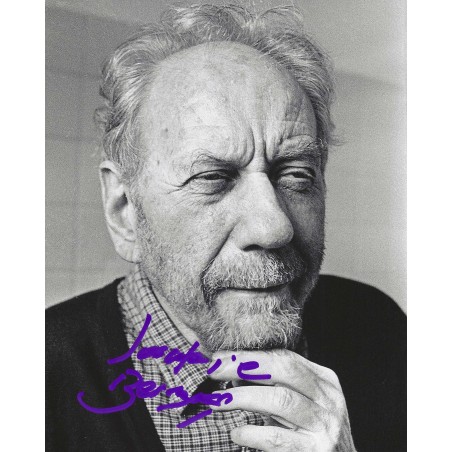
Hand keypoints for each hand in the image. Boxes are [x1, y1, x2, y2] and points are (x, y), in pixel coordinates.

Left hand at [209, 349, 355, 451]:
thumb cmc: (310, 435)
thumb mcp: (300, 405)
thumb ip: (275, 387)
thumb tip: (234, 372)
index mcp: (325, 382)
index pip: (285, 358)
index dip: (250, 355)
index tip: (220, 357)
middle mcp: (329, 400)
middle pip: (284, 370)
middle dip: (245, 366)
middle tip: (214, 369)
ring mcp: (325, 427)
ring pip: (280, 400)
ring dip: (242, 397)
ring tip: (217, 400)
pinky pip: (278, 438)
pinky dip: (253, 433)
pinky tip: (236, 433)